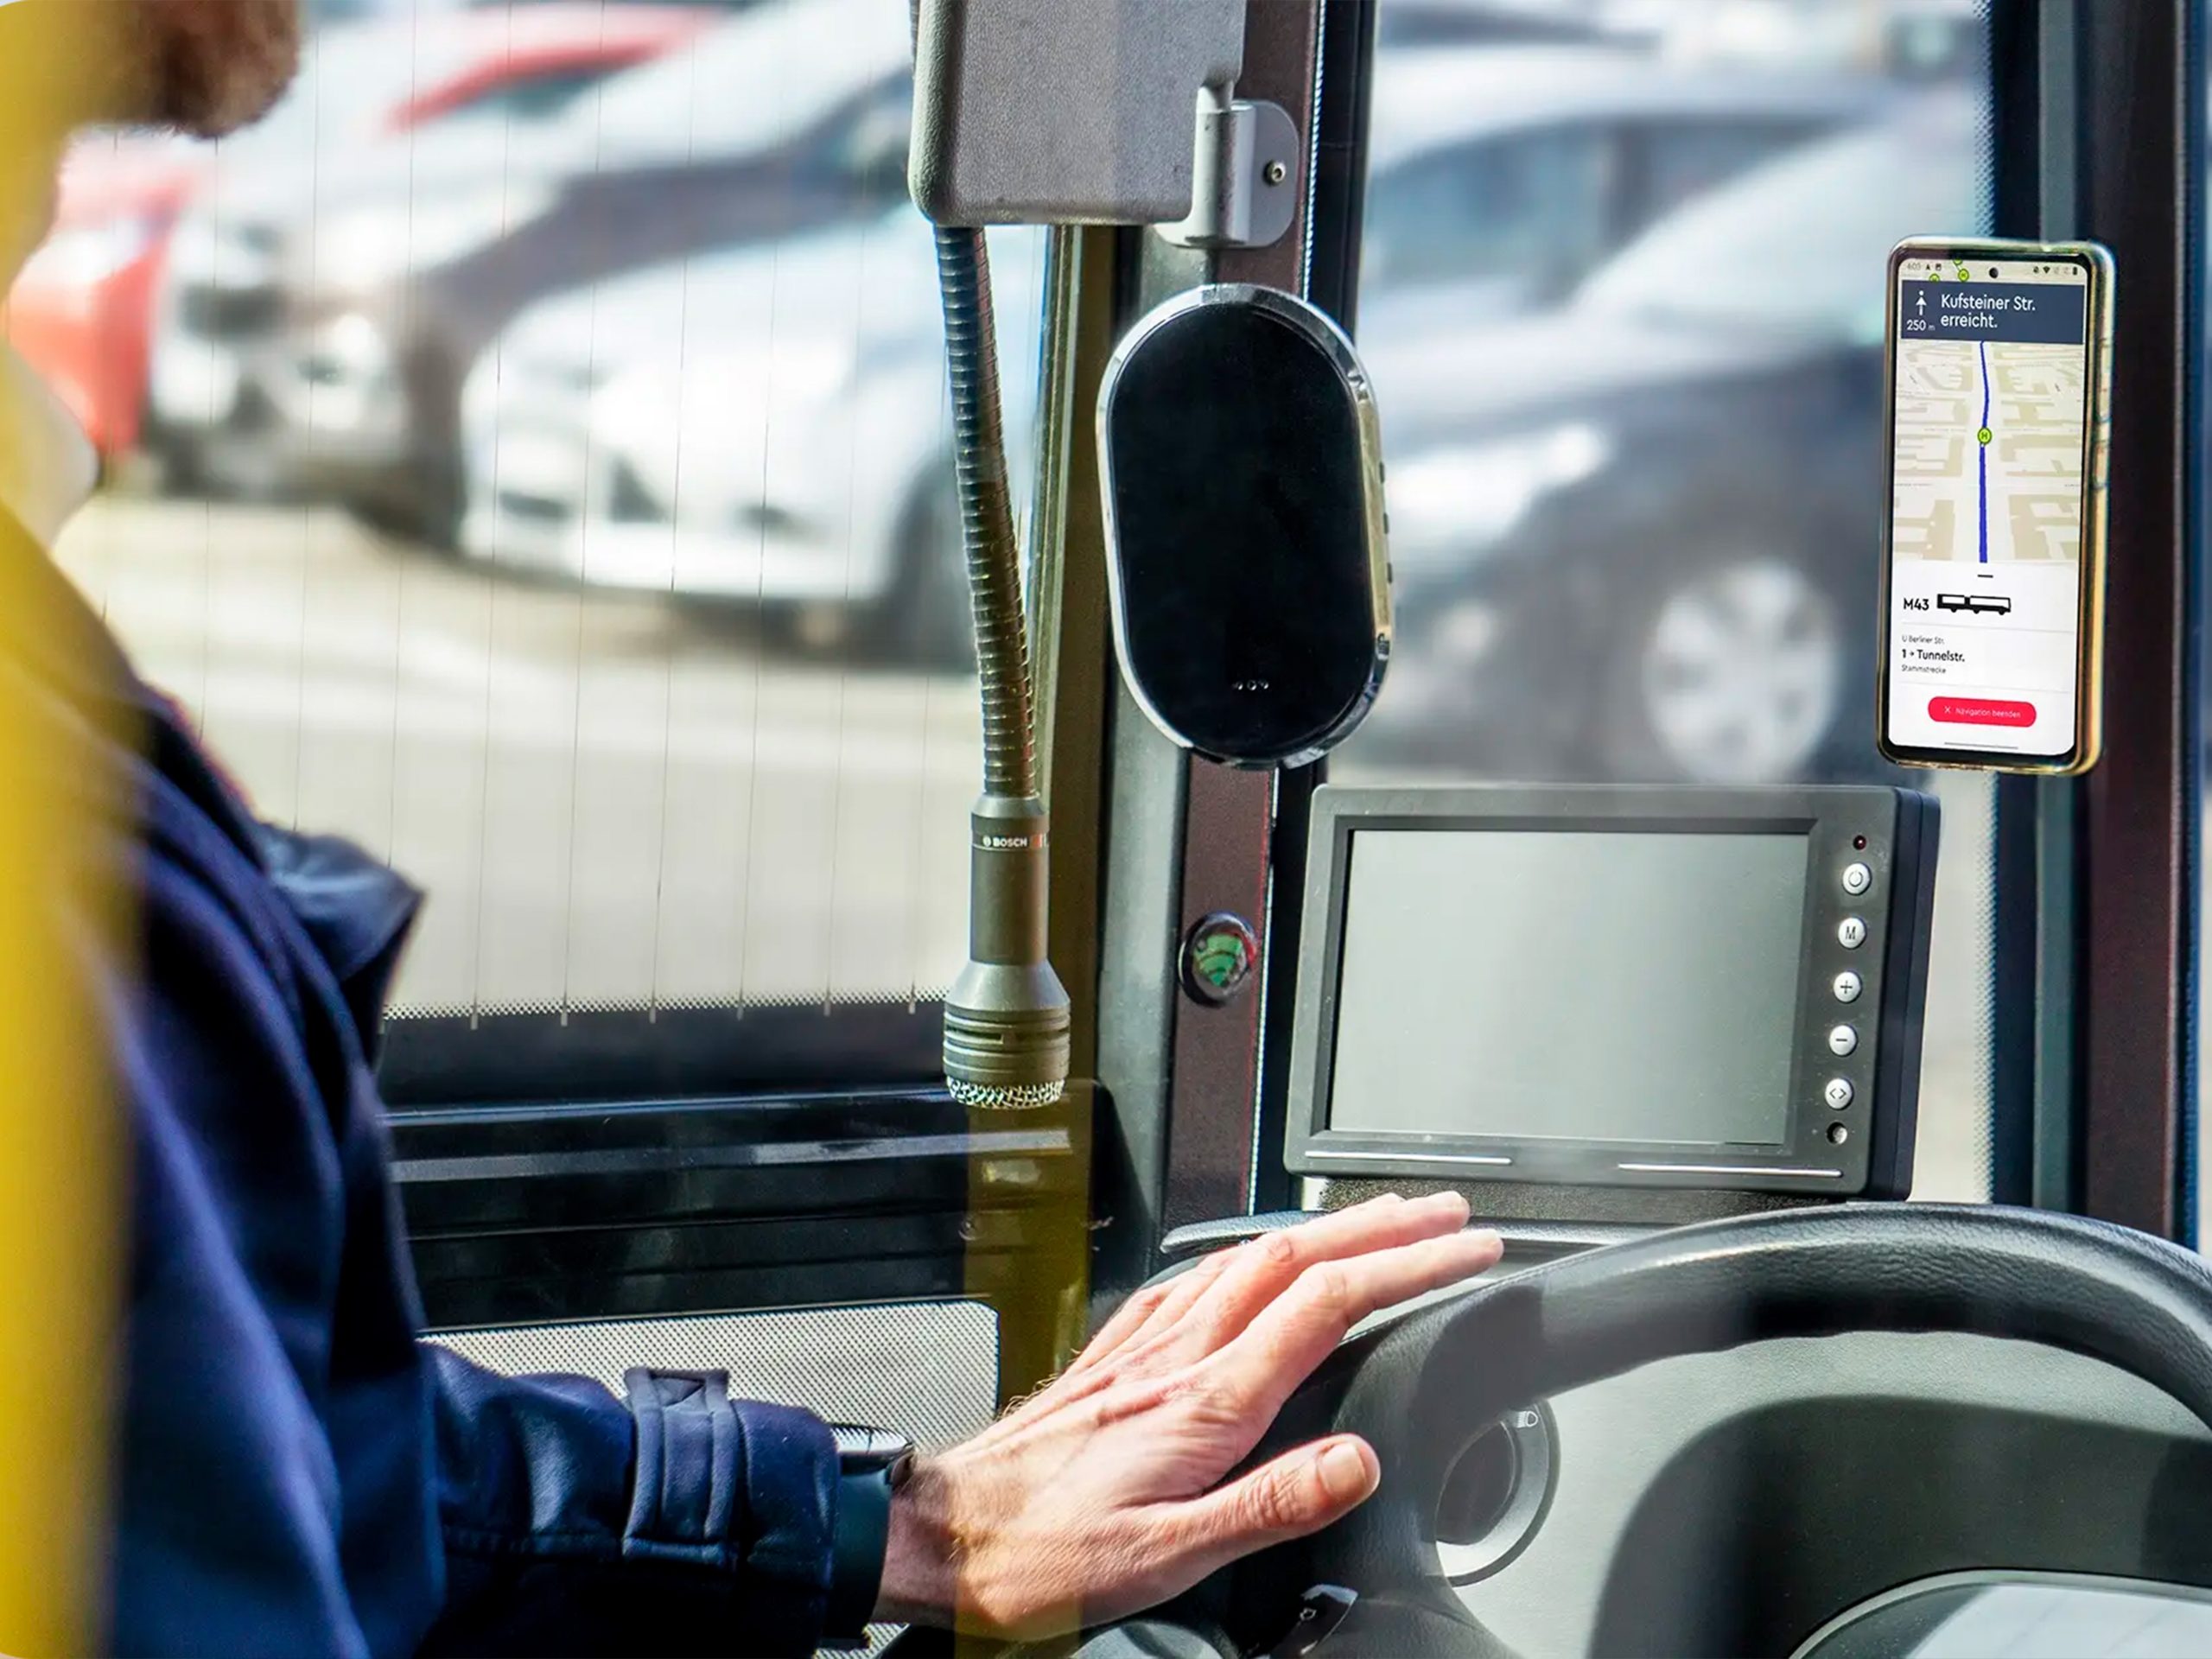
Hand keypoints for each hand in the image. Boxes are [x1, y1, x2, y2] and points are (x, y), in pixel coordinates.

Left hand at [874, 1192, 1501, 1637]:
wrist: (942, 1537)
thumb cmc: (1041, 1556)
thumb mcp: (1167, 1556)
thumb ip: (1270, 1504)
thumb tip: (1359, 1463)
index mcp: (1203, 1400)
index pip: (1329, 1304)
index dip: (1408, 1266)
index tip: (1469, 1248)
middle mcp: (1175, 1355)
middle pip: (1298, 1259)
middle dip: (1382, 1227)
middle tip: (1448, 1212)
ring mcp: (1142, 1348)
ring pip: (1248, 1257)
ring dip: (1323, 1231)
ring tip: (1376, 1222)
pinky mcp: (1114, 1356)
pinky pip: (1196, 1278)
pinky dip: (1248, 1252)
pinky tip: (1253, 1258)